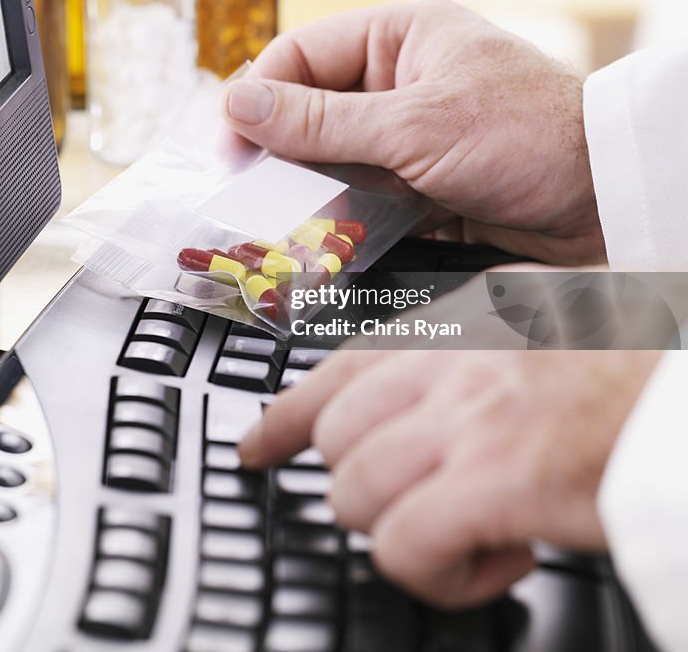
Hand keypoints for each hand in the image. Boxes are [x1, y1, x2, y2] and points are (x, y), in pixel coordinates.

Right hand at [222, 0, 603, 263]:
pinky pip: (364, 196)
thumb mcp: (416, 126)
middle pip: (311, 112)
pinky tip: (326, 239)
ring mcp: (411, 134)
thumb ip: (324, 121)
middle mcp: (400, 81)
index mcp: (400, 39)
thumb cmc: (531, 135)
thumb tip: (242, 104)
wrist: (609, 200)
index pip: (301, 57)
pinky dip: (344, 219)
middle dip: (281, 153)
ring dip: (310, 191)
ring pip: (334, 160)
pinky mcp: (422, 182)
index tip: (230, 143)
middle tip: (247, 191)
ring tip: (281, 222)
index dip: (258, 98)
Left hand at [239, 347, 659, 606]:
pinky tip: (488, 561)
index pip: (342, 365)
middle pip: (336, 434)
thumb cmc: (636, 369)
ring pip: (356, 492)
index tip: (259, 445)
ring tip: (456, 535)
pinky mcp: (496, 482)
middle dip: (358, 483)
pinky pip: (405, 544)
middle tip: (401, 504)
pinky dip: (435, 573)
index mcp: (464, 324)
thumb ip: (478, 346)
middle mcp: (454, 364)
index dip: (288, 415)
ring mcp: (470, 419)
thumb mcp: (545, 323)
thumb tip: (428, 389)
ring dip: (397, 530)